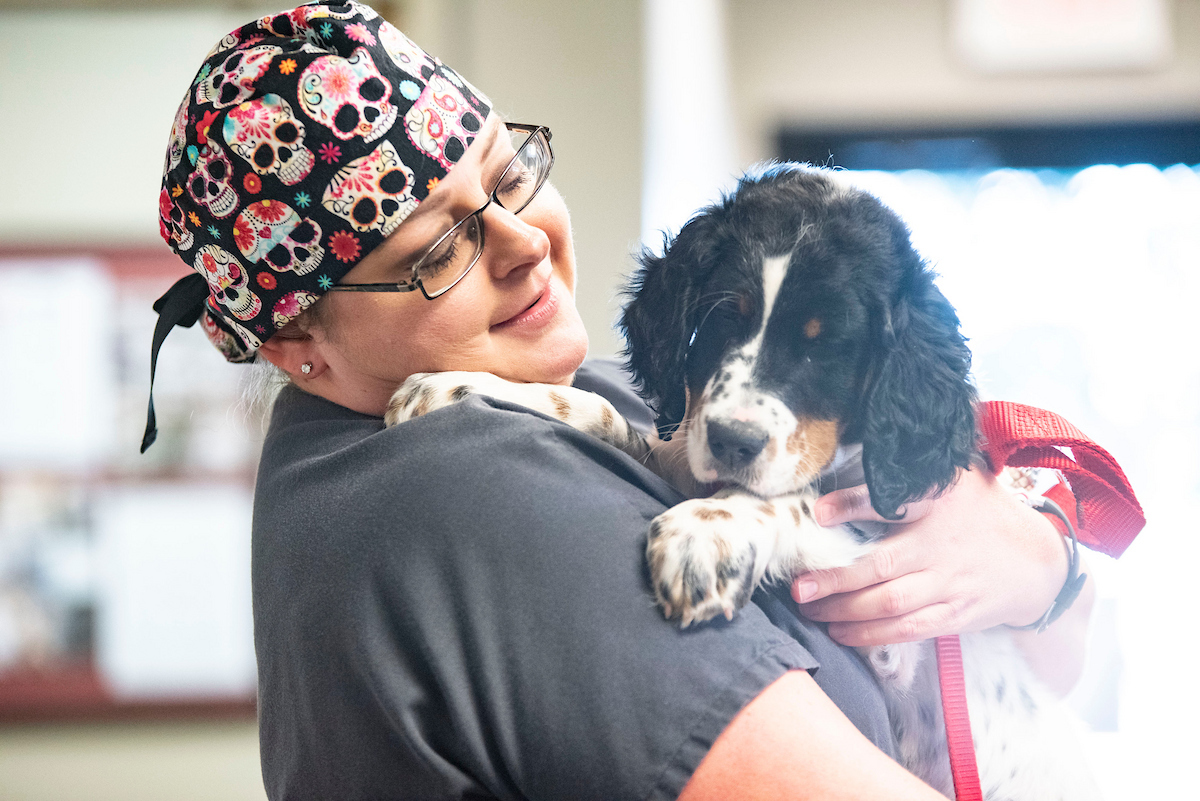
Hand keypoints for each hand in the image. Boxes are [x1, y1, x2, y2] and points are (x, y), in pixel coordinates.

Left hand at [790, 467, 1068, 646]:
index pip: (895, 500)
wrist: (1039, 563)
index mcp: (941, 503)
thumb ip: (916, 470)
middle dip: (836, 580)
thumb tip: (873, 451)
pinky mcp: (955, 615)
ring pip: (889, 604)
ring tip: (810, 611)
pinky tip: (842, 633)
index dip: (854, 506)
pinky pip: (908, 630)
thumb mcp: (959, 479)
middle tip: (799, 587)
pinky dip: (872, 635)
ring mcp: (949, 584)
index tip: (819, 512)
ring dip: (844, 611)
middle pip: (881, 567)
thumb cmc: (985, 513)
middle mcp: (942, 546)